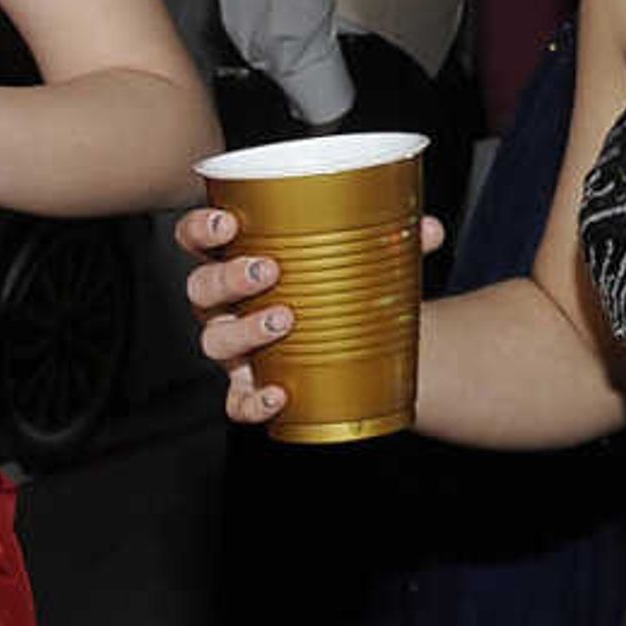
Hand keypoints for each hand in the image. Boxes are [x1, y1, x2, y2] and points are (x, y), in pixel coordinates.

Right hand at [174, 203, 444, 427]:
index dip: (200, 229)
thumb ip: (395, 241)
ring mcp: (235, 350)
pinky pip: (238, 402)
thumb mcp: (363, 259)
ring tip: (282, 321)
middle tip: (267, 271)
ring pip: (213, 341)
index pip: (197, 240)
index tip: (227, 222)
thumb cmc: (340, 291)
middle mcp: (226, 306)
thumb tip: (428, 229)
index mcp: (239, 261)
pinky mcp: (251, 389)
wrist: (357, 345)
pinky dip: (254, 402)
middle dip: (227, 278)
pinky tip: (280, 394)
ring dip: (243, 331)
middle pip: (201, 289)